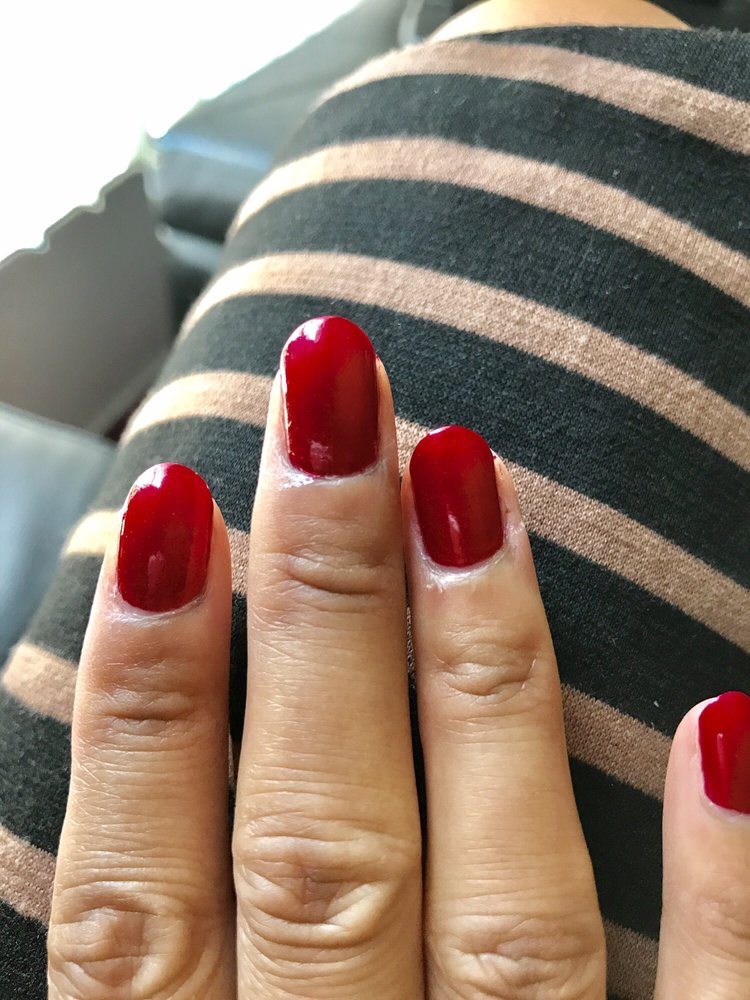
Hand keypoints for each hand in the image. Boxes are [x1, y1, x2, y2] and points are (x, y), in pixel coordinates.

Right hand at [47, 317, 749, 997]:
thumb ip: (158, 973)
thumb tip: (148, 736)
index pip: (142, 902)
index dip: (139, 705)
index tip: (168, 516)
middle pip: (319, 852)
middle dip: (318, 613)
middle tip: (331, 410)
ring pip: (503, 918)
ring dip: (481, 687)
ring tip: (464, 484)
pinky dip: (723, 894)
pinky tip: (727, 728)